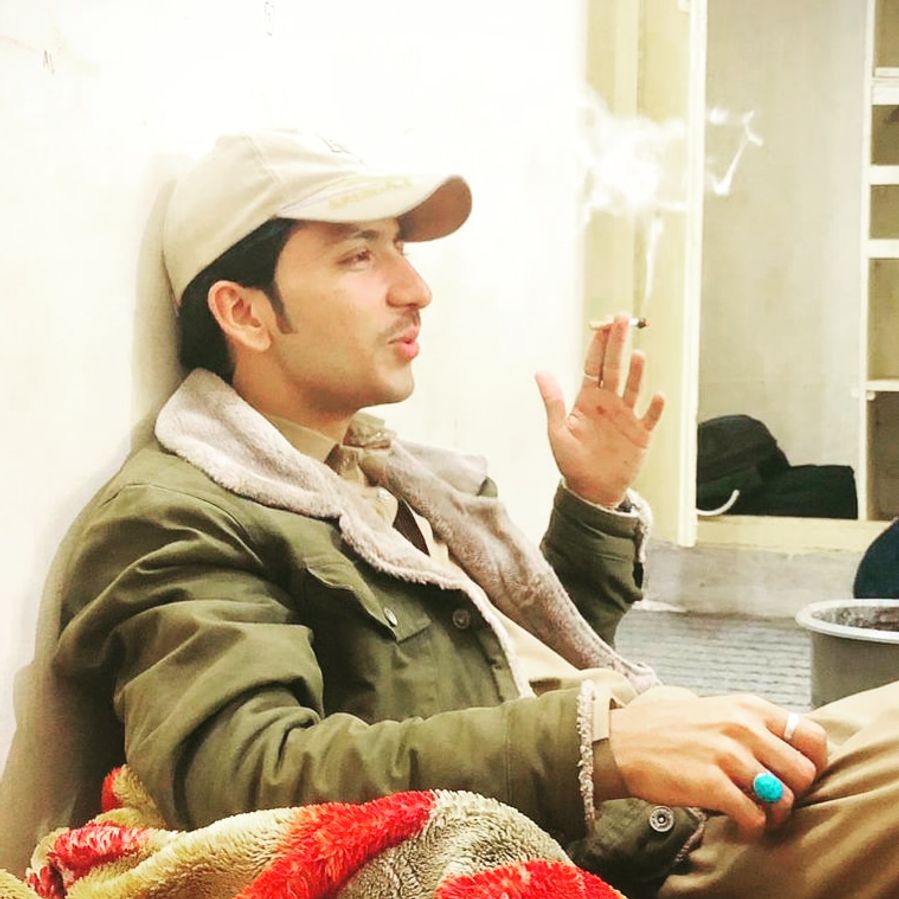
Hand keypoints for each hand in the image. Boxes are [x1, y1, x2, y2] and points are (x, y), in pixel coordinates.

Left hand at [535, 314, 664, 506]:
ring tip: (637, 354)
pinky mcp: (640, 434)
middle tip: (623, 319)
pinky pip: (649, 417)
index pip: (594, 366)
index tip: (602, 323)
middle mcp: (609, 402)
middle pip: (616, 368)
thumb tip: (540, 372)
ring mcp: (626, 417)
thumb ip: (553, 401)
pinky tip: (657, 395)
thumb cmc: (571, 462)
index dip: (598, 345)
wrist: (591, 490)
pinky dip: (654, 407)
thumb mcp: (557, 432)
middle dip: (618, 344)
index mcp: (587, 399)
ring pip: (633, 388)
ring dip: (637, 372)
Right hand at [607, 694, 827, 835]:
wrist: (623, 742)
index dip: (814, 764)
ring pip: (783, 798)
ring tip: (757, 815)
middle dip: (794, 794)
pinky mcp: (711, 783)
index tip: (797, 777)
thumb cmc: (670, 729)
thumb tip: (791, 752)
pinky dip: (752, 828)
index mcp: (749, 707)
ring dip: (774, 815)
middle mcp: (743, 726)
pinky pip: (754, 817)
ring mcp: (727, 755)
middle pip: (803, 773)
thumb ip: (754, 725)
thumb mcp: (718, 711)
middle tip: (773, 800)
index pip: (812, 736)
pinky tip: (738, 824)